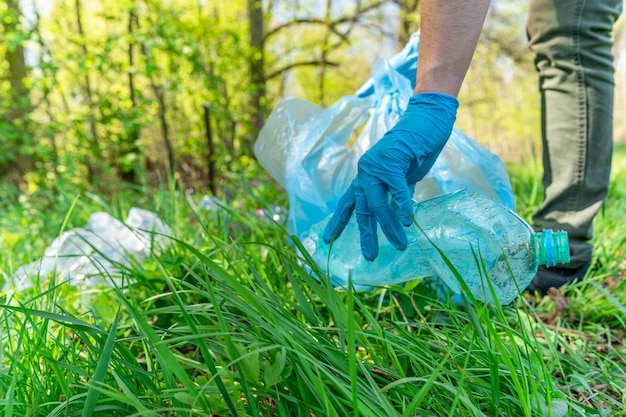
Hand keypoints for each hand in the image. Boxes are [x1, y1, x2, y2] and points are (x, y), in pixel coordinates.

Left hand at [323, 92, 458, 259]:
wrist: (426, 121)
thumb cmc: (416, 149)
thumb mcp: (403, 177)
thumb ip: (396, 195)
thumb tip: (398, 218)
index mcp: (365, 176)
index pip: (348, 204)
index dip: (338, 222)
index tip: (328, 239)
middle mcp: (366, 172)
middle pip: (363, 210)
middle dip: (367, 235)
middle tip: (370, 256)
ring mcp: (376, 166)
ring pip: (378, 204)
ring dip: (389, 226)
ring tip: (399, 244)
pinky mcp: (392, 162)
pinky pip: (396, 190)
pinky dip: (402, 206)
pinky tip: (408, 221)